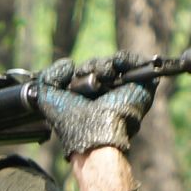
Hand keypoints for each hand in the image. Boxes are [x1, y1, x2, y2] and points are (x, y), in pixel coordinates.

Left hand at [33, 54, 156, 157]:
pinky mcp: (143, 86)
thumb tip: (68, 63)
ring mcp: (127, 89)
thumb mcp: (47, 96)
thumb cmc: (70, 120)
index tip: (77, 74)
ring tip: (101, 75)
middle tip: (87, 75)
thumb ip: (49, 76)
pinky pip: (138, 63)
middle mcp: (110, 93)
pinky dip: (125, 58)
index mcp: (91, 97)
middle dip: (93, 66)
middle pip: (104, 66)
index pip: (91, 71)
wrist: (93, 131)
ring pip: (118, 63)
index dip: (84, 69)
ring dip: (106, 65)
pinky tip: (116, 63)